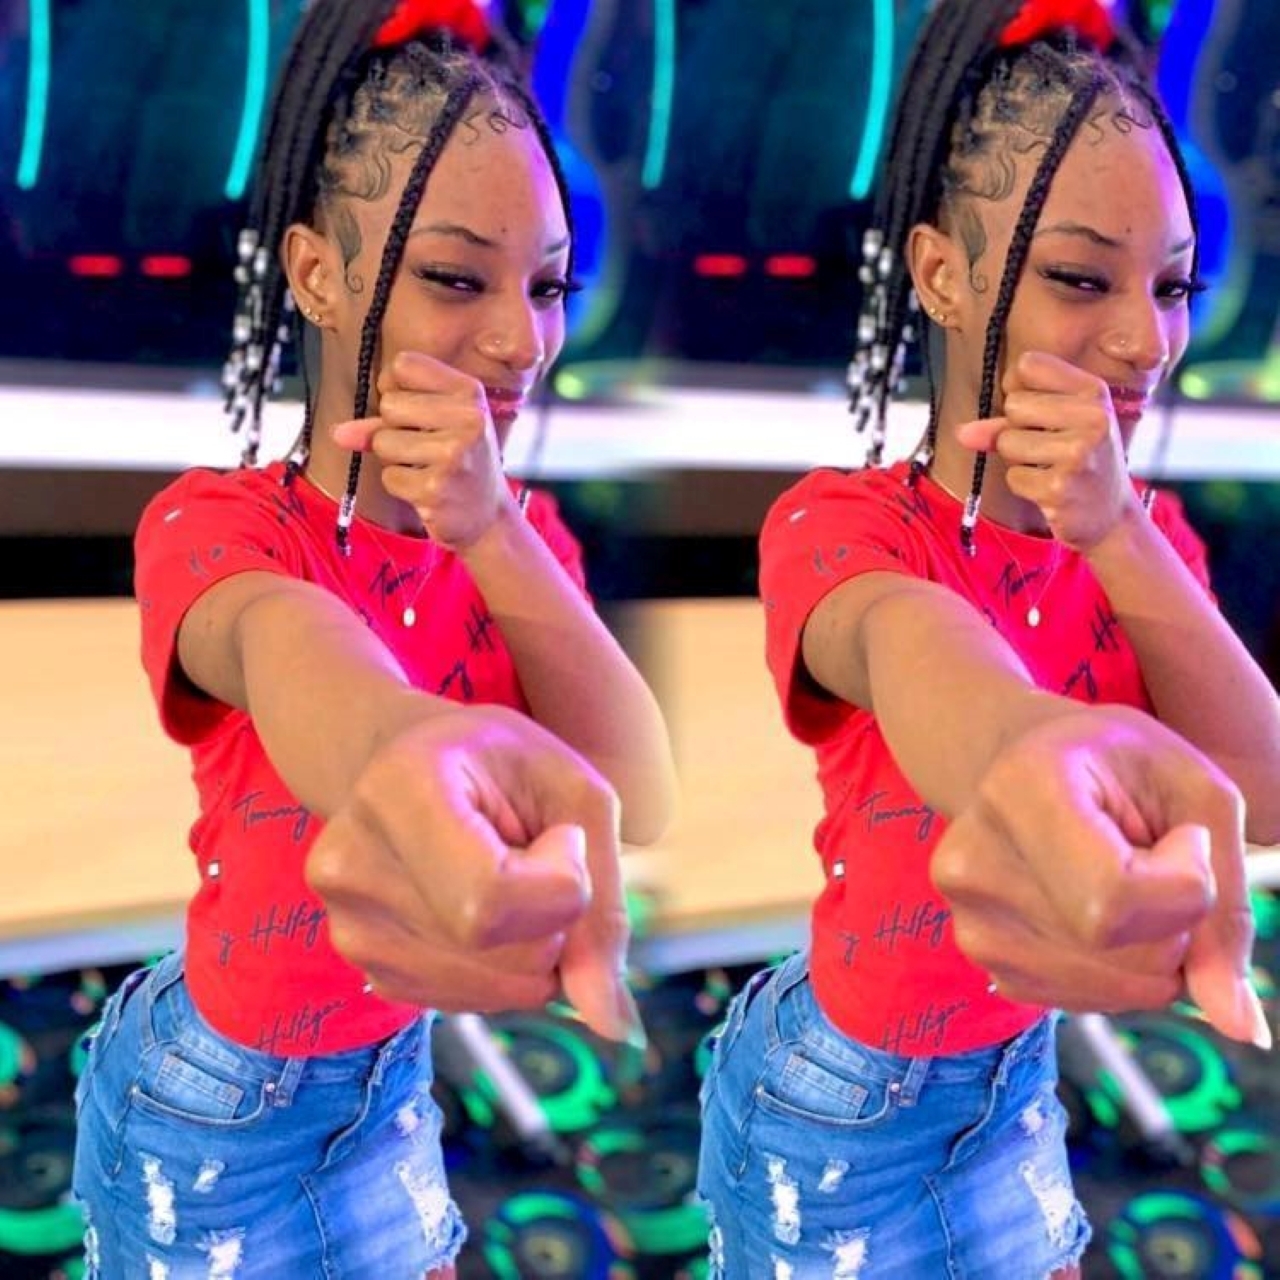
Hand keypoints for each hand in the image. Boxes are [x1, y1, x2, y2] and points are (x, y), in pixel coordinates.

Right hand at [306, 705, 643, 1044]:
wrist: (420, 760)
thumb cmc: (505, 764)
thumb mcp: (575, 797)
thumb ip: (601, 904)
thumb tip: (614, 1025)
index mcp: (398, 790)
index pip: (490, 900)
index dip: (561, 887)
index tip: (563, 837)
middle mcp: (350, 862)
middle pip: (500, 955)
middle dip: (557, 925)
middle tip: (537, 858)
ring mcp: (349, 924)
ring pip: (493, 990)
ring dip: (536, 952)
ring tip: (506, 877)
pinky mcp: (364, 966)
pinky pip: (472, 1003)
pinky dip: (506, 970)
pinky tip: (485, 911)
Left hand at [332, 350, 514, 549]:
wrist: (487, 515)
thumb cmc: (459, 461)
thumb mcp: (436, 427)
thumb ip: (386, 420)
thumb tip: (339, 433)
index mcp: (468, 392)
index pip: (403, 364)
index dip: (394, 388)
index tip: (413, 410)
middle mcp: (467, 418)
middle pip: (389, 404)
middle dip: (394, 429)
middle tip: (425, 446)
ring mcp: (453, 454)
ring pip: (383, 442)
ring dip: (395, 460)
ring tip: (426, 468)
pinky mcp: (435, 488)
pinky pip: (389, 477)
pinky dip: (401, 486)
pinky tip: (427, 489)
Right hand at [932, 707, 1268, 1048]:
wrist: (1030, 762)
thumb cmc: (1119, 764)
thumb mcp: (1196, 795)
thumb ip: (1225, 902)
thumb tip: (1240, 1026)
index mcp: (1019, 790)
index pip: (1113, 899)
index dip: (1185, 888)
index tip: (1184, 838)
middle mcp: (972, 860)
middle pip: (1123, 954)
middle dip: (1177, 926)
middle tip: (1151, 860)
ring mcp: (970, 917)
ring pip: (1114, 989)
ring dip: (1153, 955)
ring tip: (1119, 882)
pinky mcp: (980, 957)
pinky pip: (1089, 1002)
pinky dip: (1121, 974)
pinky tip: (1097, 913)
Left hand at [955, 351, 1137, 550]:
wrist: (1109, 514)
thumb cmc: (1080, 461)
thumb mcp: (1055, 428)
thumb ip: (1005, 422)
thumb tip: (961, 433)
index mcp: (1092, 391)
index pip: (1027, 365)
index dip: (1018, 389)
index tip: (1037, 410)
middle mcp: (1092, 417)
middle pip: (1014, 404)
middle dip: (1017, 429)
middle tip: (1048, 447)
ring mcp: (1078, 453)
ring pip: (1007, 442)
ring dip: (1019, 460)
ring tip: (1050, 467)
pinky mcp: (1059, 487)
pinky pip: (1013, 476)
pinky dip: (1024, 486)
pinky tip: (1050, 488)